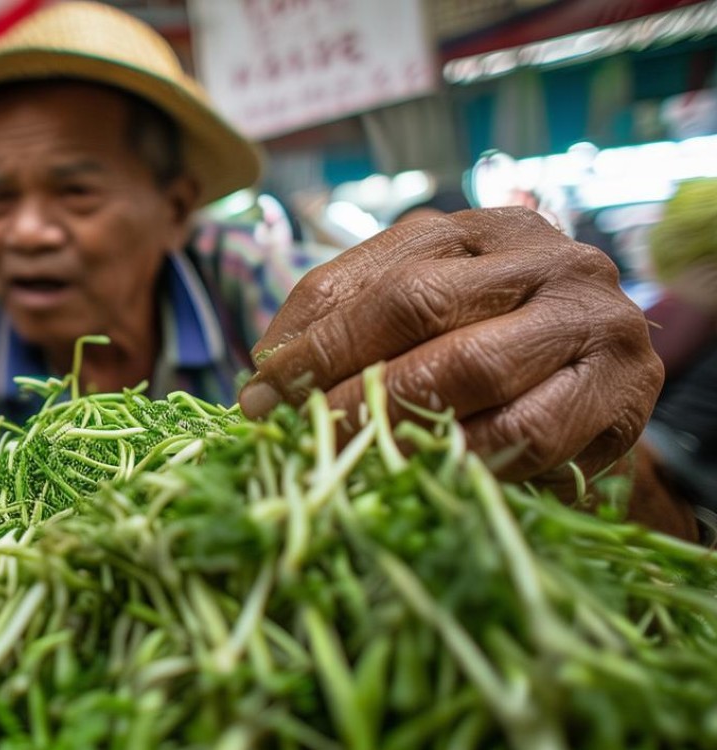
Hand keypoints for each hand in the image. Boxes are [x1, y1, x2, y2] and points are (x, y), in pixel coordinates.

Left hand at [238, 207, 664, 486]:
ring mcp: (590, 313)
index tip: (259, 389)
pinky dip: (458, 457)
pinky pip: (523, 429)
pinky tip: (413, 475)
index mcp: (475, 230)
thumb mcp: (418, 330)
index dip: (308, 336)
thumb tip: (261, 380)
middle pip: (417, 304)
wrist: (597, 406)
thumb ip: (346, 333)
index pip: (374, 276)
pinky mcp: (622, 384)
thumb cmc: (486, 363)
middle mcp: (540, 255)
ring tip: (335, 458)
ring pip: (468, 365)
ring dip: (387, 420)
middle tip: (285, 426)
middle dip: (338, 374)